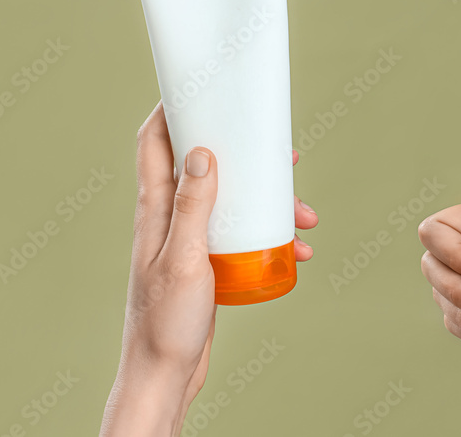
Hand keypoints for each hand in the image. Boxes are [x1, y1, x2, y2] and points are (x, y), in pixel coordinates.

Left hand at [100, 102, 318, 436]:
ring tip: (306, 216)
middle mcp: (171, 216)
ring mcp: (190, 238)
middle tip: (283, 153)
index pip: (154, 142)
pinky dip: (271, 235)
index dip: (171, 109)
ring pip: (234, 201)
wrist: (164, 373)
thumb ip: (192, 205)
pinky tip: (297, 249)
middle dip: (246, 155)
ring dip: (270, 201)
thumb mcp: (183, 259)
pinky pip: (243, 233)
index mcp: (156, 208)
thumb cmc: (164, 321)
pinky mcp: (208, 260)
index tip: (201, 88)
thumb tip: (203, 151)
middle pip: (208, 166)